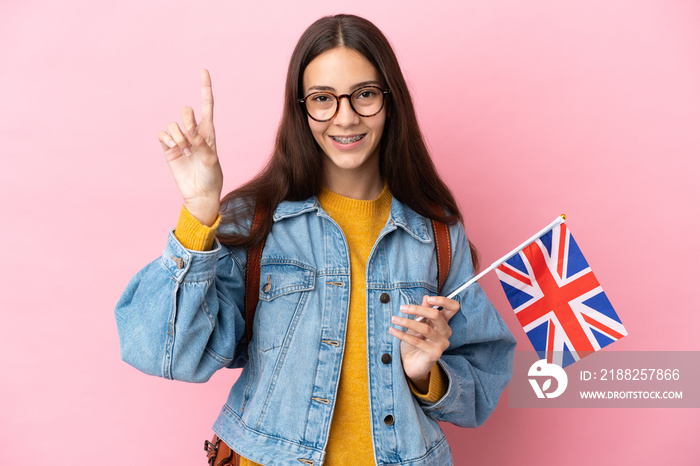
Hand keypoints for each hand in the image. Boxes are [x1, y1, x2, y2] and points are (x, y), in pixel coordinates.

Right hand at [158, 69, 222, 225]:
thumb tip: (191, 134)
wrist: (200, 194)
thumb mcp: (212, 161)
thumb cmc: (211, 177)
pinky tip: (174, 149)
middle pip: (186, 111)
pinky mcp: (168, 149)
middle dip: (187, 121)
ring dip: (178, 137)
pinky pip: (163, 134)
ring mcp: (180, 140)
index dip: (205, 88)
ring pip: (173, 125)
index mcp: (209, 132)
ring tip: (184, 151)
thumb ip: (202, 145)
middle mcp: (194, 133)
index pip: (207, 105)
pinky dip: (167, 139)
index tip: (204, 70)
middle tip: (192, 139)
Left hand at [389, 296, 459, 391]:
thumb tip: (426, 297)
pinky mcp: (435, 354)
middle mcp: (446, 332)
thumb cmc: (414, 342)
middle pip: (436, 315)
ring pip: (425, 328)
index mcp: (443, 322)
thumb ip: (423, 312)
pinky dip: (402, 334)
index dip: (443, 300)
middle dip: (418, 309)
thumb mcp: (416, 324)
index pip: (453, 307)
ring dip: (407, 322)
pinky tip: (393, 330)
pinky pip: (417, 341)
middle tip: (402, 308)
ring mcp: (442, 343)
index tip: (428, 298)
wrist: (410, 364)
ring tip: (394, 319)